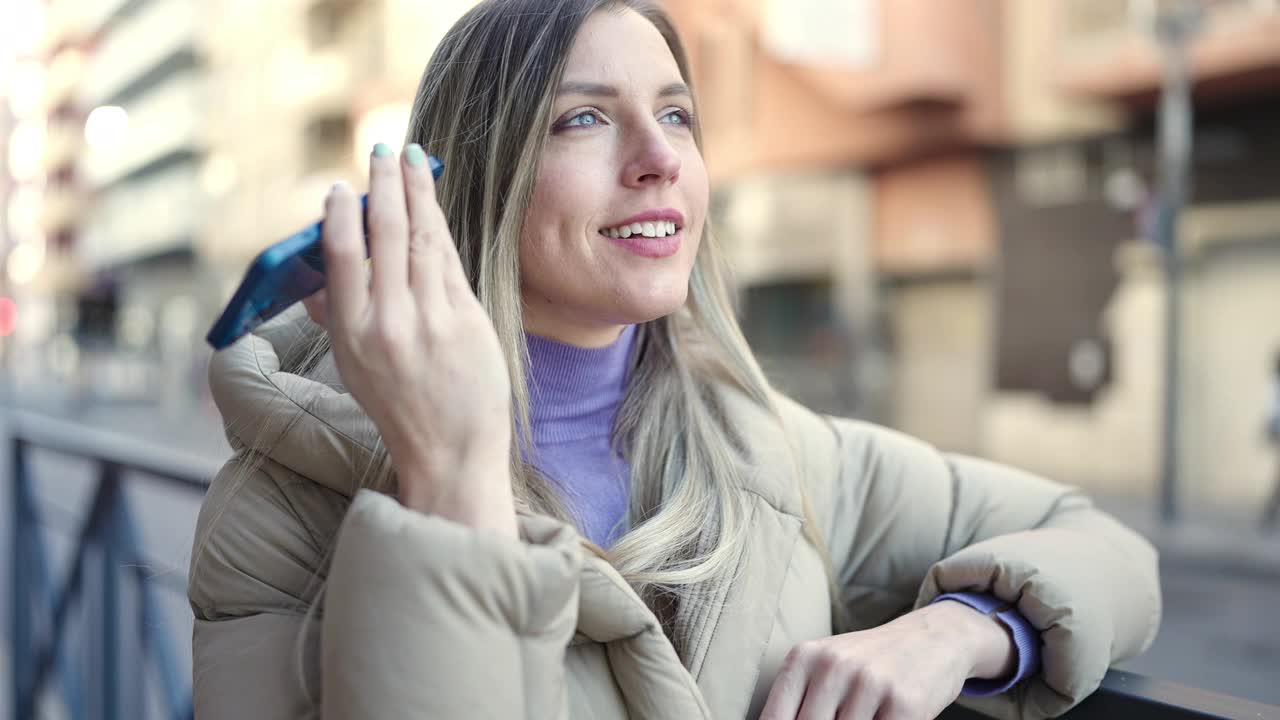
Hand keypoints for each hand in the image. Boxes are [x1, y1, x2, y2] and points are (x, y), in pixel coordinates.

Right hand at [318, 144, 515, 535]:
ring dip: (418, 193)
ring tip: (412, 160)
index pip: (340, 258)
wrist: (452, 451)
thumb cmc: (399, 407)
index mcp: (351, 335)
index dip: (341, 216)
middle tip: (382, 151)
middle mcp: (390, 323)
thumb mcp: (353, 368)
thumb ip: (335, 318)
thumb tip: (316, 277)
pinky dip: (440, 226)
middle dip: (385, 186)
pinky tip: (433, 201)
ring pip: (423, 238)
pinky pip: (450, 260)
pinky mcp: (468, 319)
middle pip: (386, 236)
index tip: (341, 188)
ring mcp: (433, 319)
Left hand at [760, 601, 1013, 719]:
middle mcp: (833, 665)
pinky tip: (884, 718)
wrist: (932, 637)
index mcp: (804, 657)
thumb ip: (799, 701)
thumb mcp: (826, 666)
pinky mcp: (904, 702)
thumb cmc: (870, 663)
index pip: (775, 718)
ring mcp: (869, 682)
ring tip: (864, 714)